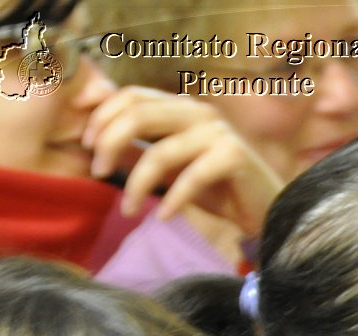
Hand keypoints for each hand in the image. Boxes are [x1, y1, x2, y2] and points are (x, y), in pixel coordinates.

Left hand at [82, 86, 282, 236]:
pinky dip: (173, 200)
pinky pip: (190, 177)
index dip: (103, 117)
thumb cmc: (220, 190)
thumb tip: (98, 149)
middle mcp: (200, 113)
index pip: (132, 96)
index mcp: (183, 109)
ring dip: (137, 184)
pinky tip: (164, 217)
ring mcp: (219, 134)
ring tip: (129, 210)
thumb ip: (140, 154)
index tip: (87, 147)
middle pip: (139, 114)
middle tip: (98, 173)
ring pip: (160, 152)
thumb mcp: (171, 171)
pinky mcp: (234, 157)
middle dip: (109, 143)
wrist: (269, 210)